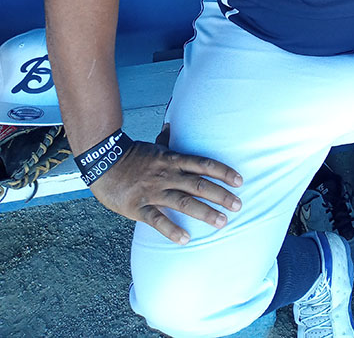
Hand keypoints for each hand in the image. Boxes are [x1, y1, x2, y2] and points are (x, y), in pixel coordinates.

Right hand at [89, 124, 242, 243]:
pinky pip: (156, 219)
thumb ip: (165, 139)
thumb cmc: (131, 155)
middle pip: (199, 184)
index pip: (203, 164)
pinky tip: (185, 239)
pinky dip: (171, 229)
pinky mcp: (137, 207)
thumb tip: (171, 124)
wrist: (102, 162)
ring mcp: (153, 191)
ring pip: (183, 202)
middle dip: (221, 195)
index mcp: (172, 159)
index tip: (239, 180)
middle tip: (239, 205)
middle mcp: (166, 175)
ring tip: (222, 222)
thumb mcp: (152, 145)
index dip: (223, 171)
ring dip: (204, 212)